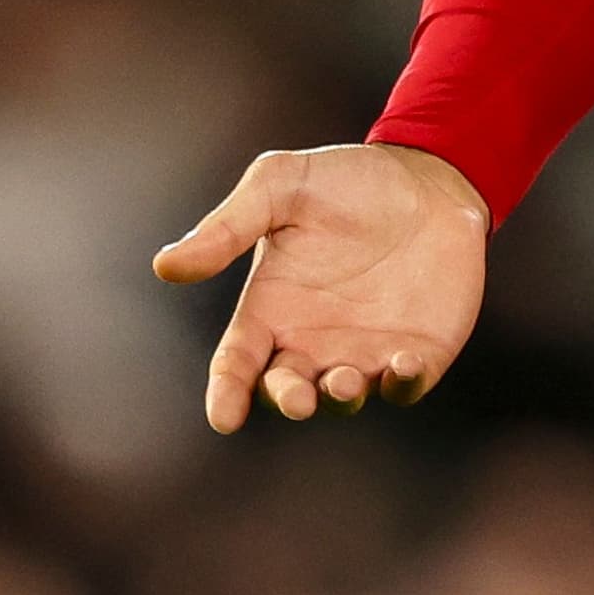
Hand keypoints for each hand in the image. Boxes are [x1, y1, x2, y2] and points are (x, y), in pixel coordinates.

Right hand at [153, 144, 488, 429]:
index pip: (237, 364)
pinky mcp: (415, 353)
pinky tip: (404, 363)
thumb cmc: (346, 181)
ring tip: (343, 379)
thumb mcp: (279, 185)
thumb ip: (228, 227)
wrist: (429, 178)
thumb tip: (165, 266)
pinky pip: (404, 386)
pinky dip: (402, 383)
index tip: (224, 415)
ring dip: (339, 397)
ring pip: (341, 398)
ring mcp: (363, 352)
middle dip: (288, 401)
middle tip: (298, 398)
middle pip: (286, 391)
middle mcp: (311, 341)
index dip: (227, 393)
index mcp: (270, 308)